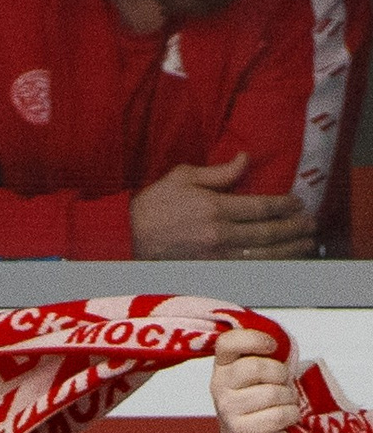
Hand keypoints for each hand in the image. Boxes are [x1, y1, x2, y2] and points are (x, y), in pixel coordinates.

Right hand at [129, 156, 313, 260]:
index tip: (298, 204)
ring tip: (304, 246)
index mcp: (215, 208)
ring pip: (260, 256)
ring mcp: (212, 257)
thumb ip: (219, 171)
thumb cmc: (151, 205)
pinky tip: (279, 264)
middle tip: (310, 225)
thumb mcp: (183, 177)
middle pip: (267, 233)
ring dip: (287, 251)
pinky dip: (265, 268)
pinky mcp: (204, 272)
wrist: (122, 239)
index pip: (262, 207)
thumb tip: (246, 159)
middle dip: (294, 229)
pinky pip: (243, 271)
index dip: (285, 206)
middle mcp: (218, 235)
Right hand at [207, 326, 302, 432]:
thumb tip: (286, 347)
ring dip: (288, 398)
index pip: (228, 342)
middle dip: (281, 375)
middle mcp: (219, 385)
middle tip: (281, 384)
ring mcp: (227, 408)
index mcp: (223, 365)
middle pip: (258, 367)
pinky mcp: (239, 429)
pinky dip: (291, 415)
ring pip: (272, 393)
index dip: (253, 338)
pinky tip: (285, 417)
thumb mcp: (257, 373)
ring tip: (283, 403)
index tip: (272, 346)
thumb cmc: (257, 400)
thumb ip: (266, 356)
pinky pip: (278, 415)